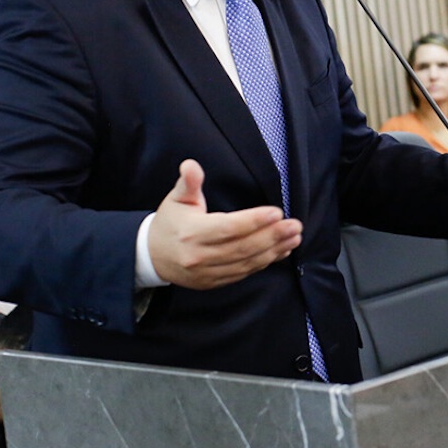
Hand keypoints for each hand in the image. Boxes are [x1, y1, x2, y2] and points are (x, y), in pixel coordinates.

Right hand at [148, 159, 302, 289]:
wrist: (152, 256)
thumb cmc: (170, 222)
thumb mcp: (176, 198)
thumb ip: (188, 182)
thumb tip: (191, 165)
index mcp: (190, 233)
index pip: (227, 228)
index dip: (254, 221)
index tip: (277, 212)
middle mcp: (199, 256)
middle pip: (242, 248)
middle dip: (272, 236)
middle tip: (295, 225)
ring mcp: (207, 273)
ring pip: (246, 263)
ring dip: (274, 250)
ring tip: (294, 237)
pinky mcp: (214, 282)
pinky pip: (243, 273)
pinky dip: (265, 263)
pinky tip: (281, 251)